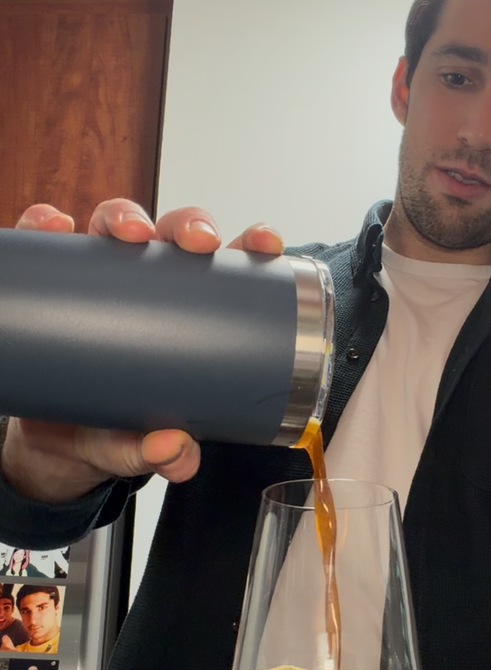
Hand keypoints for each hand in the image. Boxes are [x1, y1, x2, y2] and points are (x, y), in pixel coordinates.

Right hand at [1, 201, 283, 502]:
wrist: (51, 444)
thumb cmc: (114, 428)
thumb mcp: (137, 447)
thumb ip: (161, 454)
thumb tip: (176, 451)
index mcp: (189, 310)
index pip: (227, 266)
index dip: (250, 242)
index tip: (265, 244)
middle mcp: (146, 283)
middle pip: (174, 233)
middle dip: (189, 224)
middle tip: (195, 243)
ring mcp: (97, 278)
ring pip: (114, 223)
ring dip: (123, 216)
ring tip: (127, 233)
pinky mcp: (52, 283)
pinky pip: (46, 244)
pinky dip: (46, 226)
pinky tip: (52, 226)